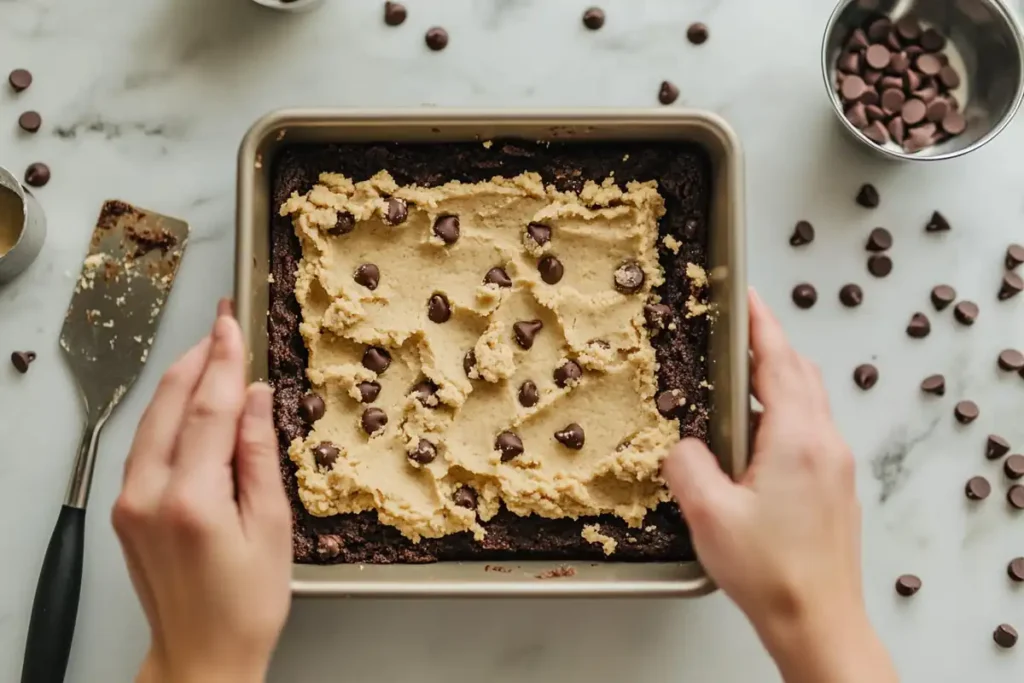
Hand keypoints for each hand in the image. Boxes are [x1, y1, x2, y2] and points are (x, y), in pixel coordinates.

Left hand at [112, 300, 291, 682]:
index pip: (209, 409)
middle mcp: (149, 496)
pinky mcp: (124, 509)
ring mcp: (129, 502)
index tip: (232, 324)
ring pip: (151, 421)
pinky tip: (188, 402)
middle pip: (170, 406)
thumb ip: (258, 454)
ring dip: (180, 382)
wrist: (201, 653)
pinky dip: (168, 414)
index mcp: (192, 500)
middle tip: (220, 325)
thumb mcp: (272, 526)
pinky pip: (144, 445)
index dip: (224, 361)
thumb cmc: (247, 603)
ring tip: (209, 353)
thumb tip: (254, 397)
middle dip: (197, 359)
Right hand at [663, 289, 896, 682]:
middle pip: (801, 373)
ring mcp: (836, 466)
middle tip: (739, 330)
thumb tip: (684, 446)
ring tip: (741, 379)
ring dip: (780, 379)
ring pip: (809, 402)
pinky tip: (757, 437)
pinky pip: (811, 431)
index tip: (747, 295)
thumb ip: (688, 465)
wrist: (819, 621)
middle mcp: (825, 444)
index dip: (761, 323)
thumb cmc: (772, 573)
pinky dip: (786, 413)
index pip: (778, 361)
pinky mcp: (836, 488)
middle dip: (771, 345)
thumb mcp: (709, 514)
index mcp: (796, 439)